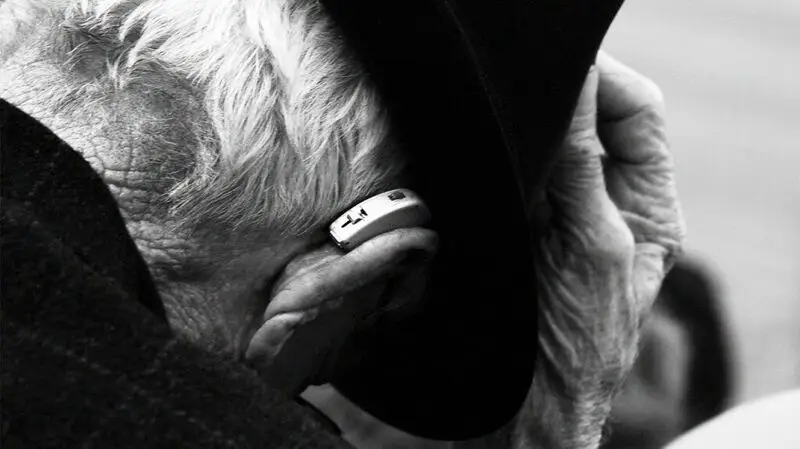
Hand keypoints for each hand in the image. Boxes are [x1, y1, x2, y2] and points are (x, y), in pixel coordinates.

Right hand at [516, 52, 685, 448]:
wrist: (523, 402)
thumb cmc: (573, 346)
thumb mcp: (591, 250)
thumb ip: (583, 171)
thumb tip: (575, 95)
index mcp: (646, 209)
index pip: (636, 115)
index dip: (605, 83)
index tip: (566, 70)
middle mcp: (605, 205)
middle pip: (592, 121)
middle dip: (563, 100)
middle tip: (526, 90)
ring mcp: (558, 214)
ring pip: (546, 146)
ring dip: (525, 131)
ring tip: (505, 127)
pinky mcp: (517, 226)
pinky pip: (509, 174)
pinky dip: (499, 159)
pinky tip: (485, 158)